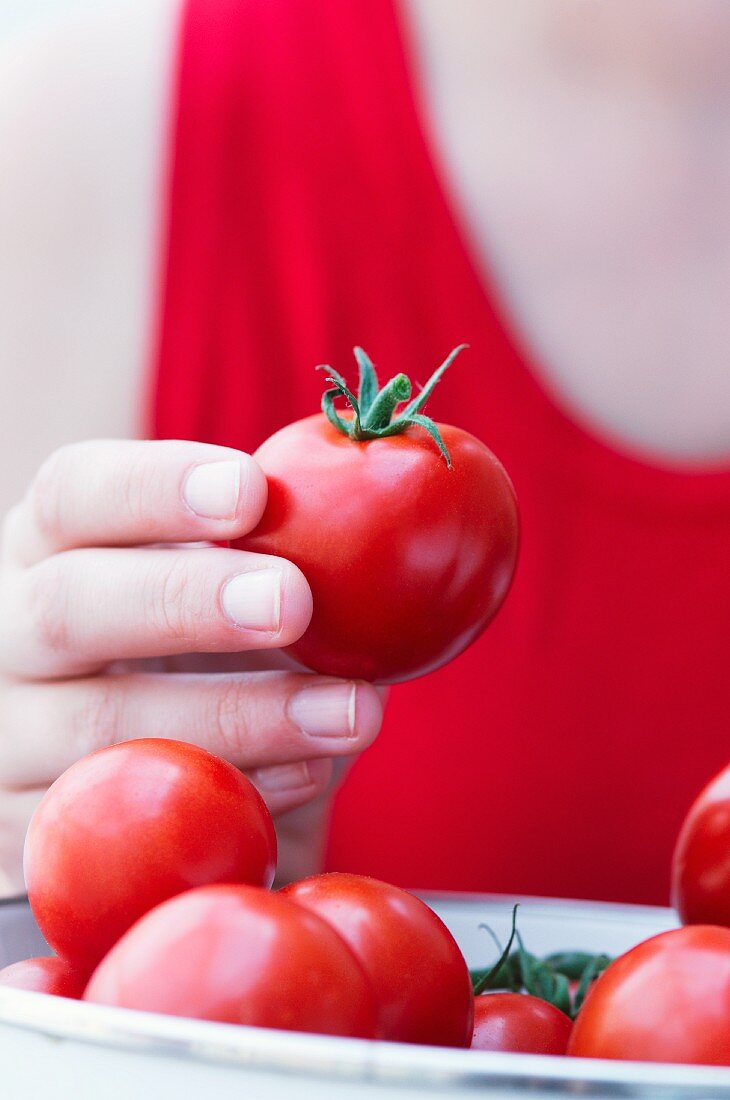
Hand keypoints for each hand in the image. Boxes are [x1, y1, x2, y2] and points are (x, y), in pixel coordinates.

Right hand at [0, 440, 382, 892]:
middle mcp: (5, 632)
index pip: (75, 492)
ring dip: (239, 716)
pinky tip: (306, 773)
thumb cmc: (203, 658)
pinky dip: (227, 794)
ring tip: (348, 711)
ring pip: (101, 727)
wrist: (152, 787)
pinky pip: (122, 819)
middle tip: (292, 601)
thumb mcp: (219, 592)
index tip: (252, 489)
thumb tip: (381, 528)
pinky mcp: (25, 832)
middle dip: (188, 599)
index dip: (156, 486)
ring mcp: (6, 737)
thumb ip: (269, 556)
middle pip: (68, 605)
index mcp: (47, 547)